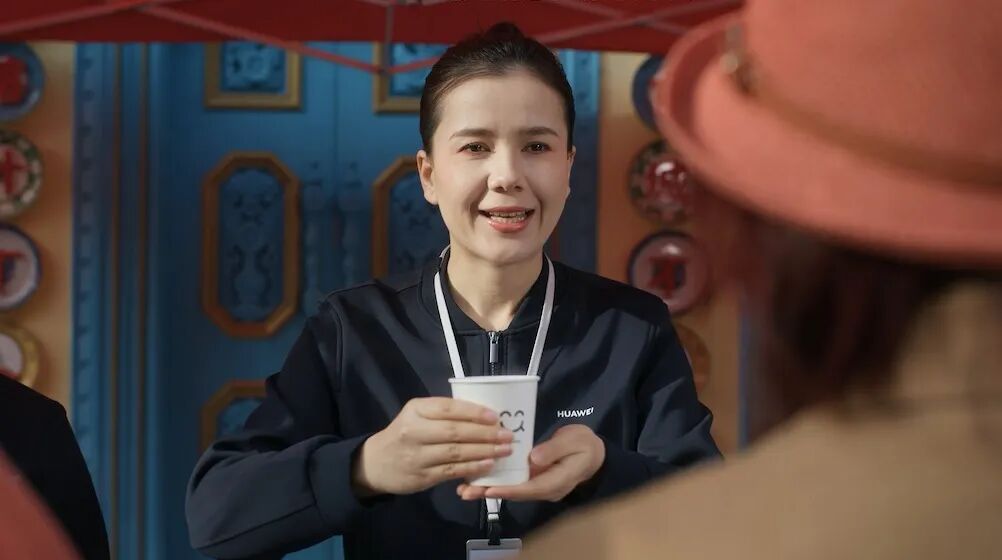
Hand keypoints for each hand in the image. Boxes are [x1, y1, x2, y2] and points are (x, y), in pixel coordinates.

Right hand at [352, 397, 513, 495]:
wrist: (375, 463)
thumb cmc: (404, 433)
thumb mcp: (416, 415)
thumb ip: (443, 414)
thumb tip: (484, 415)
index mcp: (416, 409)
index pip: (448, 408)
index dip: (473, 412)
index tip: (495, 416)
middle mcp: (414, 431)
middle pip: (454, 431)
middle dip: (485, 434)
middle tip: (507, 435)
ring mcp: (417, 455)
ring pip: (456, 453)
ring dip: (483, 451)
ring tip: (504, 450)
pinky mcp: (422, 476)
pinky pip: (452, 471)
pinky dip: (472, 468)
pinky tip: (488, 465)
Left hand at [456, 424, 604, 501]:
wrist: (592, 452)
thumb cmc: (584, 444)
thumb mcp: (575, 441)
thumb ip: (554, 449)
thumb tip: (533, 458)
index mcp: (558, 481)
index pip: (531, 488)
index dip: (509, 490)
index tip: (489, 489)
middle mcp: (545, 488)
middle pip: (516, 493)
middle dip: (490, 492)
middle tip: (466, 492)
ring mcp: (537, 484)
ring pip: (511, 489)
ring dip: (487, 488)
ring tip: (464, 489)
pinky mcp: (532, 478)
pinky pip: (512, 482)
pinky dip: (494, 480)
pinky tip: (476, 477)